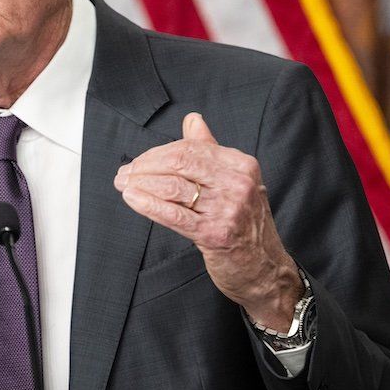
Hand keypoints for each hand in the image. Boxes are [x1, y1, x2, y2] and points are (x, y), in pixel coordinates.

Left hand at [113, 113, 302, 330]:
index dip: (158, 153)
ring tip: (124, 185)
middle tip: (125, 173)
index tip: (138, 162)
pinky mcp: (215, 234)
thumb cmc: (244, 225)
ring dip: (141, 184)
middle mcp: (237, 183)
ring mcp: (228, 209)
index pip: (190, 148)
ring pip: (173, 187)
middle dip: (145, 166)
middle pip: (179, 163)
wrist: (265, 268)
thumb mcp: (234, 182)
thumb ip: (211, 150)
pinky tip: (132, 199)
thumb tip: (192, 120)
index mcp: (241, 165)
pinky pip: (174, 214)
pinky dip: (148, 204)